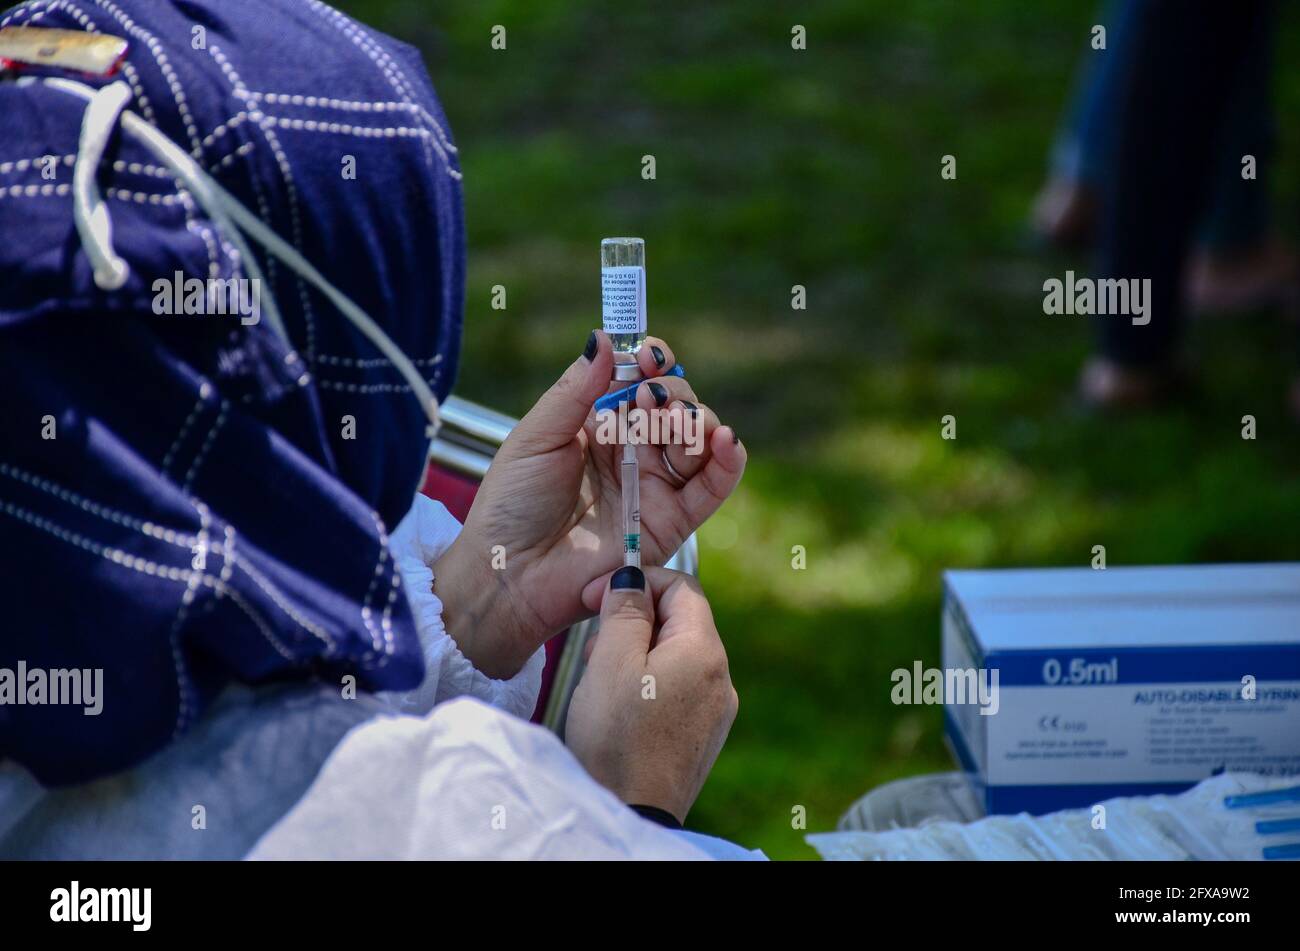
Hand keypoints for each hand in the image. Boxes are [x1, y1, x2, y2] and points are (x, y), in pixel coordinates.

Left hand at [434, 330, 744, 677]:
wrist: (510, 572)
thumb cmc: (511, 506)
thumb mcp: (536, 437)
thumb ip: (575, 390)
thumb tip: (603, 338)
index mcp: (599, 424)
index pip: (640, 379)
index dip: (651, 362)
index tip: (647, 354)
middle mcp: (632, 451)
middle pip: (676, 404)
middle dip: (672, 392)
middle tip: (649, 398)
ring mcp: (654, 485)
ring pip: (699, 440)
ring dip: (696, 420)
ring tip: (671, 423)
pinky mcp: (671, 521)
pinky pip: (713, 488)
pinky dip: (728, 461)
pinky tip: (725, 440)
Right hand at [564, 565, 737, 823]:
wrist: (632, 815)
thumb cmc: (616, 738)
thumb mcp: (610, 661)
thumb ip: (624, 611)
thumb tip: (632, 578)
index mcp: (705, 651)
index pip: (682, 586)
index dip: (639, 581)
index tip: (598, 595)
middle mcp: (721, 678)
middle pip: (680, 622)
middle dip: (635, 620)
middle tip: (593, 644)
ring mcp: (716, 711)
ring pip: (676, 656)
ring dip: (637, 653)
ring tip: (600, 679)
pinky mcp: (703, 737)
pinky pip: (678, 690)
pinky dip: (648, 683)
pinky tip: (619, 707)